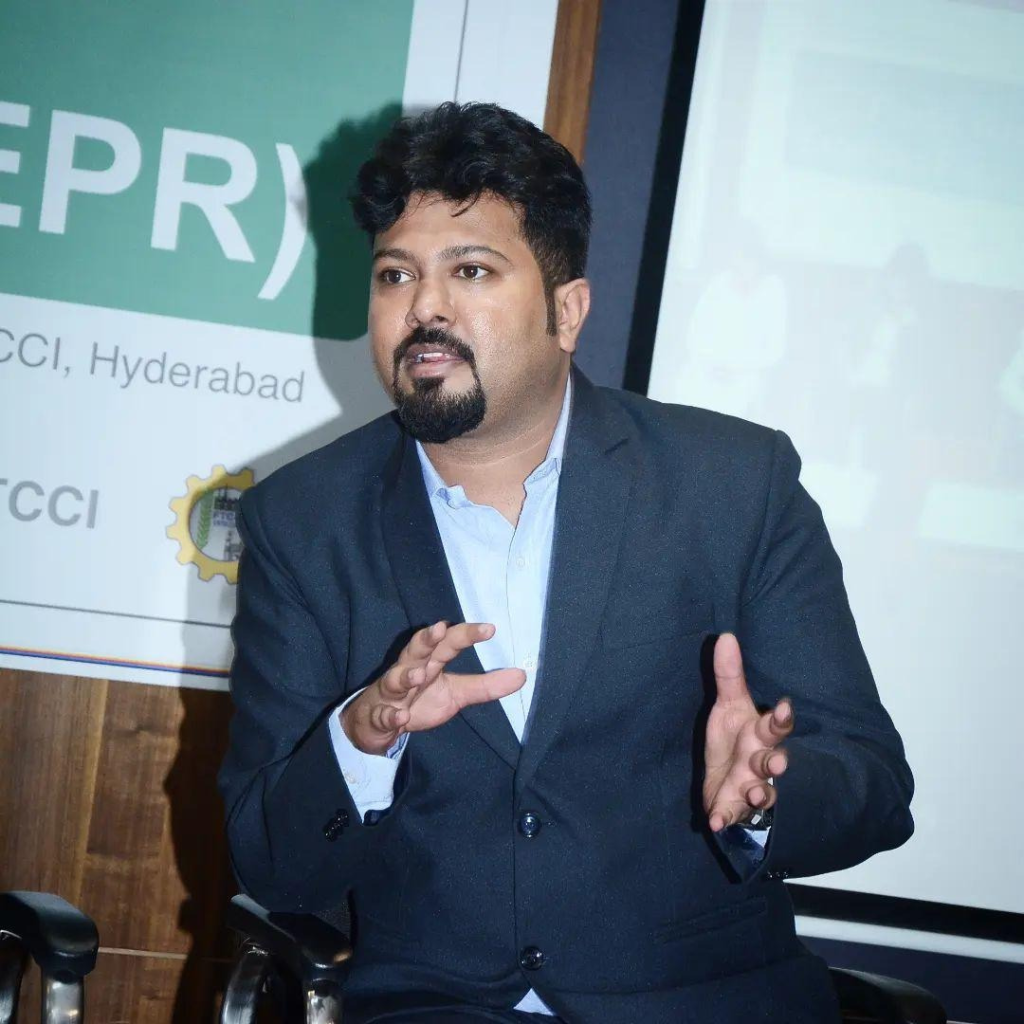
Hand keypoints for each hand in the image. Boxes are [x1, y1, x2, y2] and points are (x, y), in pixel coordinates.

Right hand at [342, 620, 525, 754]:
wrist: (376, 724)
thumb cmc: (419, 700)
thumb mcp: (456, 694)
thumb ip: (485, 685)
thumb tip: (522, 675)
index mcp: (429, 662)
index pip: (448, 643)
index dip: (466, 634)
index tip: (489, 628)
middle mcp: (409, 670)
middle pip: (417, 650)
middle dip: (427, 639)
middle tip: (440, 629)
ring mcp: (391, 693)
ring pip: (395, 680)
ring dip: (405, 676)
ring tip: (418, 676)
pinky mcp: (378, 715)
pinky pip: (383, 715)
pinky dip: (390, 716)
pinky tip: (400, 718)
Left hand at [703, 633, 792, 831]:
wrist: (727, 778)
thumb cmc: (734, 738)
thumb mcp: (729, 705)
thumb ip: (728, 675)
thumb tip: (726, 636)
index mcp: (760, 734)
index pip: (777, 725)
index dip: (780, 717)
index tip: (782, 706)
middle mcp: (761, 761)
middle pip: (773, 760)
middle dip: (778, 761)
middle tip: (779, 761)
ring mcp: (750, 785)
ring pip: (763, 791)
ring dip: (761, 792)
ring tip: (756, 793)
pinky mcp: (734, 806)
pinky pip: (732, 814)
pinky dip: (725, 817)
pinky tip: (715, 822)